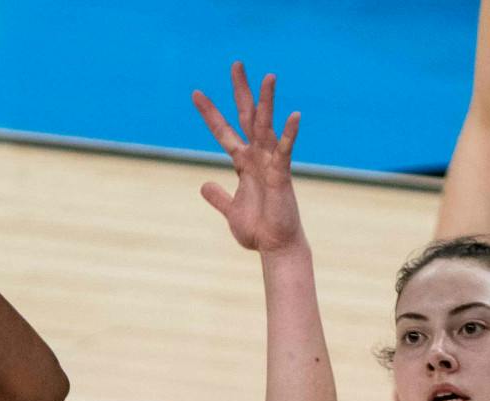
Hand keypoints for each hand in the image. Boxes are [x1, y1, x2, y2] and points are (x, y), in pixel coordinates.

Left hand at [191, 63, 304, 254]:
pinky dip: (288, 134)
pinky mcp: (282, 176)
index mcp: (243, 164)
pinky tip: (294, 115)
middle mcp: (257, 158)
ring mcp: (270, 164)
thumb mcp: (230, 211)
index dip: (210, 113)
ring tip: (268, 77)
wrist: (274, 248)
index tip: (196, 93)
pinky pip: (285, 151)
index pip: (224, 131)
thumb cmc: (258, 230)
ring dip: (267, 102)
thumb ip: (218, 196)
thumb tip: (204, 185)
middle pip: (248, 117)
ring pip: (267, 127)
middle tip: (236, 64)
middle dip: (241, 91)